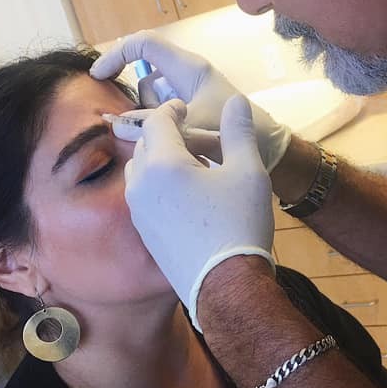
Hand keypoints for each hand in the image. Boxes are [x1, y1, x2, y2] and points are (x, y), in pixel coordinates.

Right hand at [91, 31, 290, 171]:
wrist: (269, 152)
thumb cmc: (236, 135)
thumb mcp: (190, 130)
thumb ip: (153, 127)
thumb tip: (115, 124)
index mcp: (189, 69)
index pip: (144, 45)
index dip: (117, 54)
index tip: (98, 77)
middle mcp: (188, 75)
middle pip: (145, 75)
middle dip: (137, 100)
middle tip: (138, 127)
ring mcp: (190, 93)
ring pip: (153, 98)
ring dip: (150, 118)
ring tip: (166, 141)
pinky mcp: (193, 110)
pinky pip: (164, 112)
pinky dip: (160, 127)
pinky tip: (171, 146)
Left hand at [125, 95, 274, 330]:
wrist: (226, 286)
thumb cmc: (239, 223)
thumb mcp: (248, 171)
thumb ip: (239, 131)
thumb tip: (235, 101)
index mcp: (162, 164)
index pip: (156, 122)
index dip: (171, 109)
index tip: (184, 107)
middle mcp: (141, 185)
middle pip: (145, 145)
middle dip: (166, 135)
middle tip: (194, 137)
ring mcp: (139, 212)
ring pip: (141, 171)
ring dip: (160, 160)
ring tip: (191, 166)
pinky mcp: (144, 233)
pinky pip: (144, 196)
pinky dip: (159, 185)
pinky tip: (187, 196)